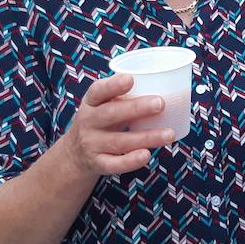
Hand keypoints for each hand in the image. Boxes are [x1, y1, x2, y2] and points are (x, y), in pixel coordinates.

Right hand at [59, 73, 175, 178]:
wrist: (75, 153)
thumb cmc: (100, 121)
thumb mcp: (103, 105)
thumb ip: (123, 95)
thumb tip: (163, 80)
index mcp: (91, 103)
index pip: (98, 91)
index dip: (113, 85)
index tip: (130, 79)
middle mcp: (88, 122)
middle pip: (110, 114)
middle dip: (136, 108)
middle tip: (160, 103)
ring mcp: (92, 144)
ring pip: (119, 141)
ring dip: (146, 138)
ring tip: (169, 134)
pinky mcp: (98, 163)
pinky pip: (115, 164)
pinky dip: (130, 161)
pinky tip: (147, 155)